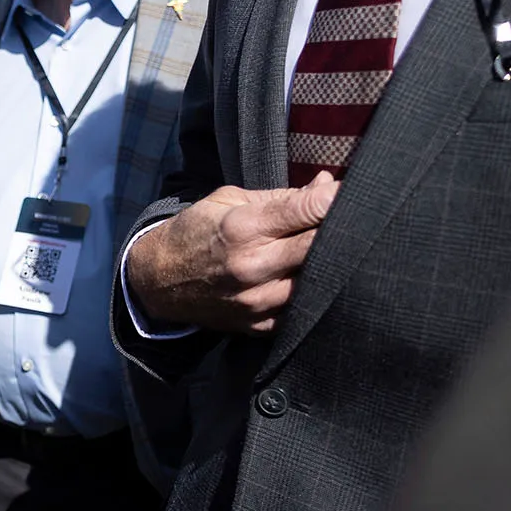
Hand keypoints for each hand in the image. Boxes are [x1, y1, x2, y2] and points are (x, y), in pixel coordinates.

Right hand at [125, 171, 338, 334]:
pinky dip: (313, 292)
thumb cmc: (195, 232)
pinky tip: (313, 278)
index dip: (336, 197)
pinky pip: (303, 310)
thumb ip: (281, 197)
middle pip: (322, 246)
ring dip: (331, 264)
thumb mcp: (228, 201)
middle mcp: (252, 266)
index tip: (351, 191)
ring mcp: (257, 300)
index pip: (309, 209)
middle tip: (353, 219)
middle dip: (342, 229)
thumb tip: (326, 185)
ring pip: (320, 281)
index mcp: (242, 228)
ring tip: (336, 249)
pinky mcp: (260, 325)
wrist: (157, 281)